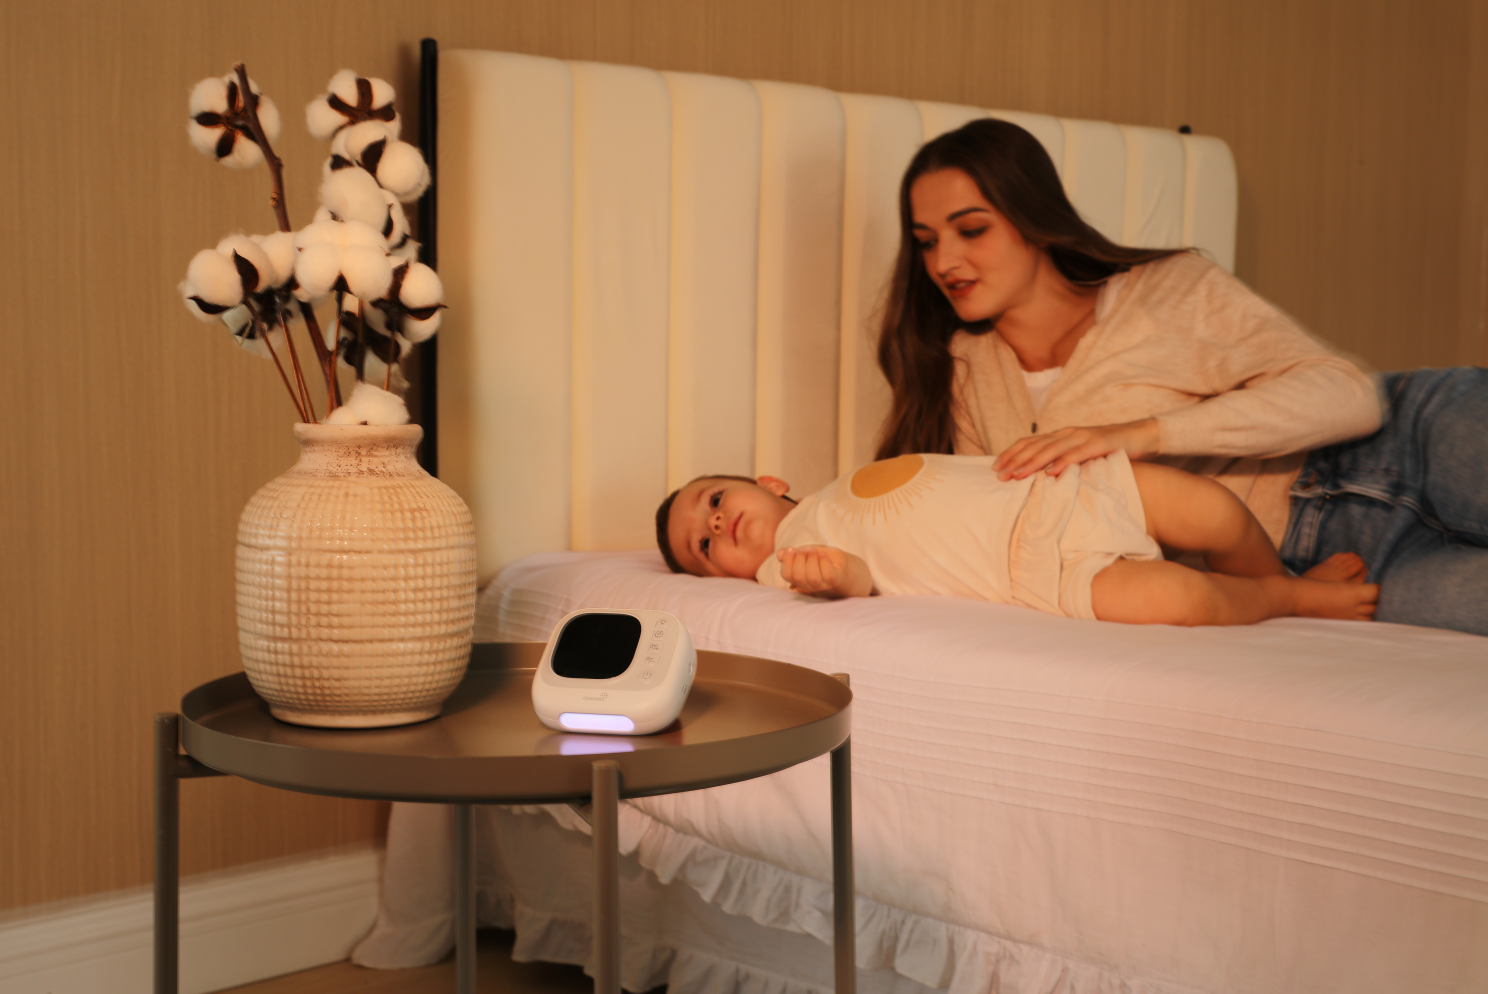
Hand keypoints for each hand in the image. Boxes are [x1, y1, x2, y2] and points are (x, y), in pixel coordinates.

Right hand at [778, 545, 861, 597]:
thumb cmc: (819, 558)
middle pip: (798, 577)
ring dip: (812, 560)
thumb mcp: (803, 553)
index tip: (791, 548)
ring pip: (812, 577)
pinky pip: (828, 575)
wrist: (840, 562)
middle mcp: (808, 585)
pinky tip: (823, 554)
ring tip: (815, 551)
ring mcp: (822, 585)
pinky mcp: (835, 580)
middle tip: (806, 550)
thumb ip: (792, 554)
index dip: (786, 561)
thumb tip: (780, 554)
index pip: (786, 575)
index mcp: (798, 578)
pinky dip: (824, 562)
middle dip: (800, 559)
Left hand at [993, 418, 1158, 479]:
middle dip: (1015, 460)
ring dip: (1032, 463)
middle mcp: (1068, 433)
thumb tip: (1039, 477)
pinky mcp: (1098, 444)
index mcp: (1061, 435)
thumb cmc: (1108, 449)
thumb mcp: (1080, 455)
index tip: (995, 467)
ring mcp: (1082, 437)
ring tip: (1018, 475)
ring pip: (1051, 449)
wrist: (1140, 436)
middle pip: (1035, 446)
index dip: (1011, 453)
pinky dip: (1062, 463)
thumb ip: (1061, 461)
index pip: (1029, 442)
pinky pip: (1077, 454)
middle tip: (999, 475)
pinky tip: (1050, 474)